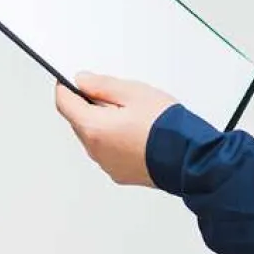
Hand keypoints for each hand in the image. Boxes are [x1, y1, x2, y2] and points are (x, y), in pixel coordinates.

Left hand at [55, 72, 178, 187]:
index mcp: (94, 128)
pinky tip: (136, 132)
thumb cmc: (166, 128)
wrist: (190, 159)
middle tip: (113, 95)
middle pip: (79, 121)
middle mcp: (95, 151)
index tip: (70, 79)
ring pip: (94, 137)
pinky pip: (108, 151)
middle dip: (88, 105)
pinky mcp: (120, 173)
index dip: (65, 87)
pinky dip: (114, 140)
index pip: (64, 103)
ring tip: (131, 114)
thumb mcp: (134, 93)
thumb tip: (82, 81)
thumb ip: (102, 85)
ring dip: (103, 124)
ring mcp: (107, 165)